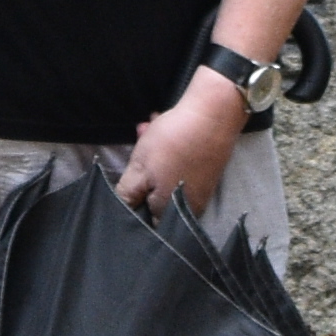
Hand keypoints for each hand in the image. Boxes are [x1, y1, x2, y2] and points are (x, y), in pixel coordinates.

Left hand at [116, 72, 249, 217]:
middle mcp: (189, 206)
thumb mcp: (139, 169)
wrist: (214, 113)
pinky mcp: (205, 168)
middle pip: (153, 194)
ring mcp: (200, 186)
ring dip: (151, 155)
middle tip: (137, 148)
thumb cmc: (173, 145)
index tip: (126, 179)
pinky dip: (167, 149)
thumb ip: (127, 195)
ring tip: (147, 131)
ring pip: (164, 174)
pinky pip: (178, 163)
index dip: (131, 201)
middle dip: (140, 171)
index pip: (144, 222)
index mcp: (170, 213)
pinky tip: (160, 129)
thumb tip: (121, 212)